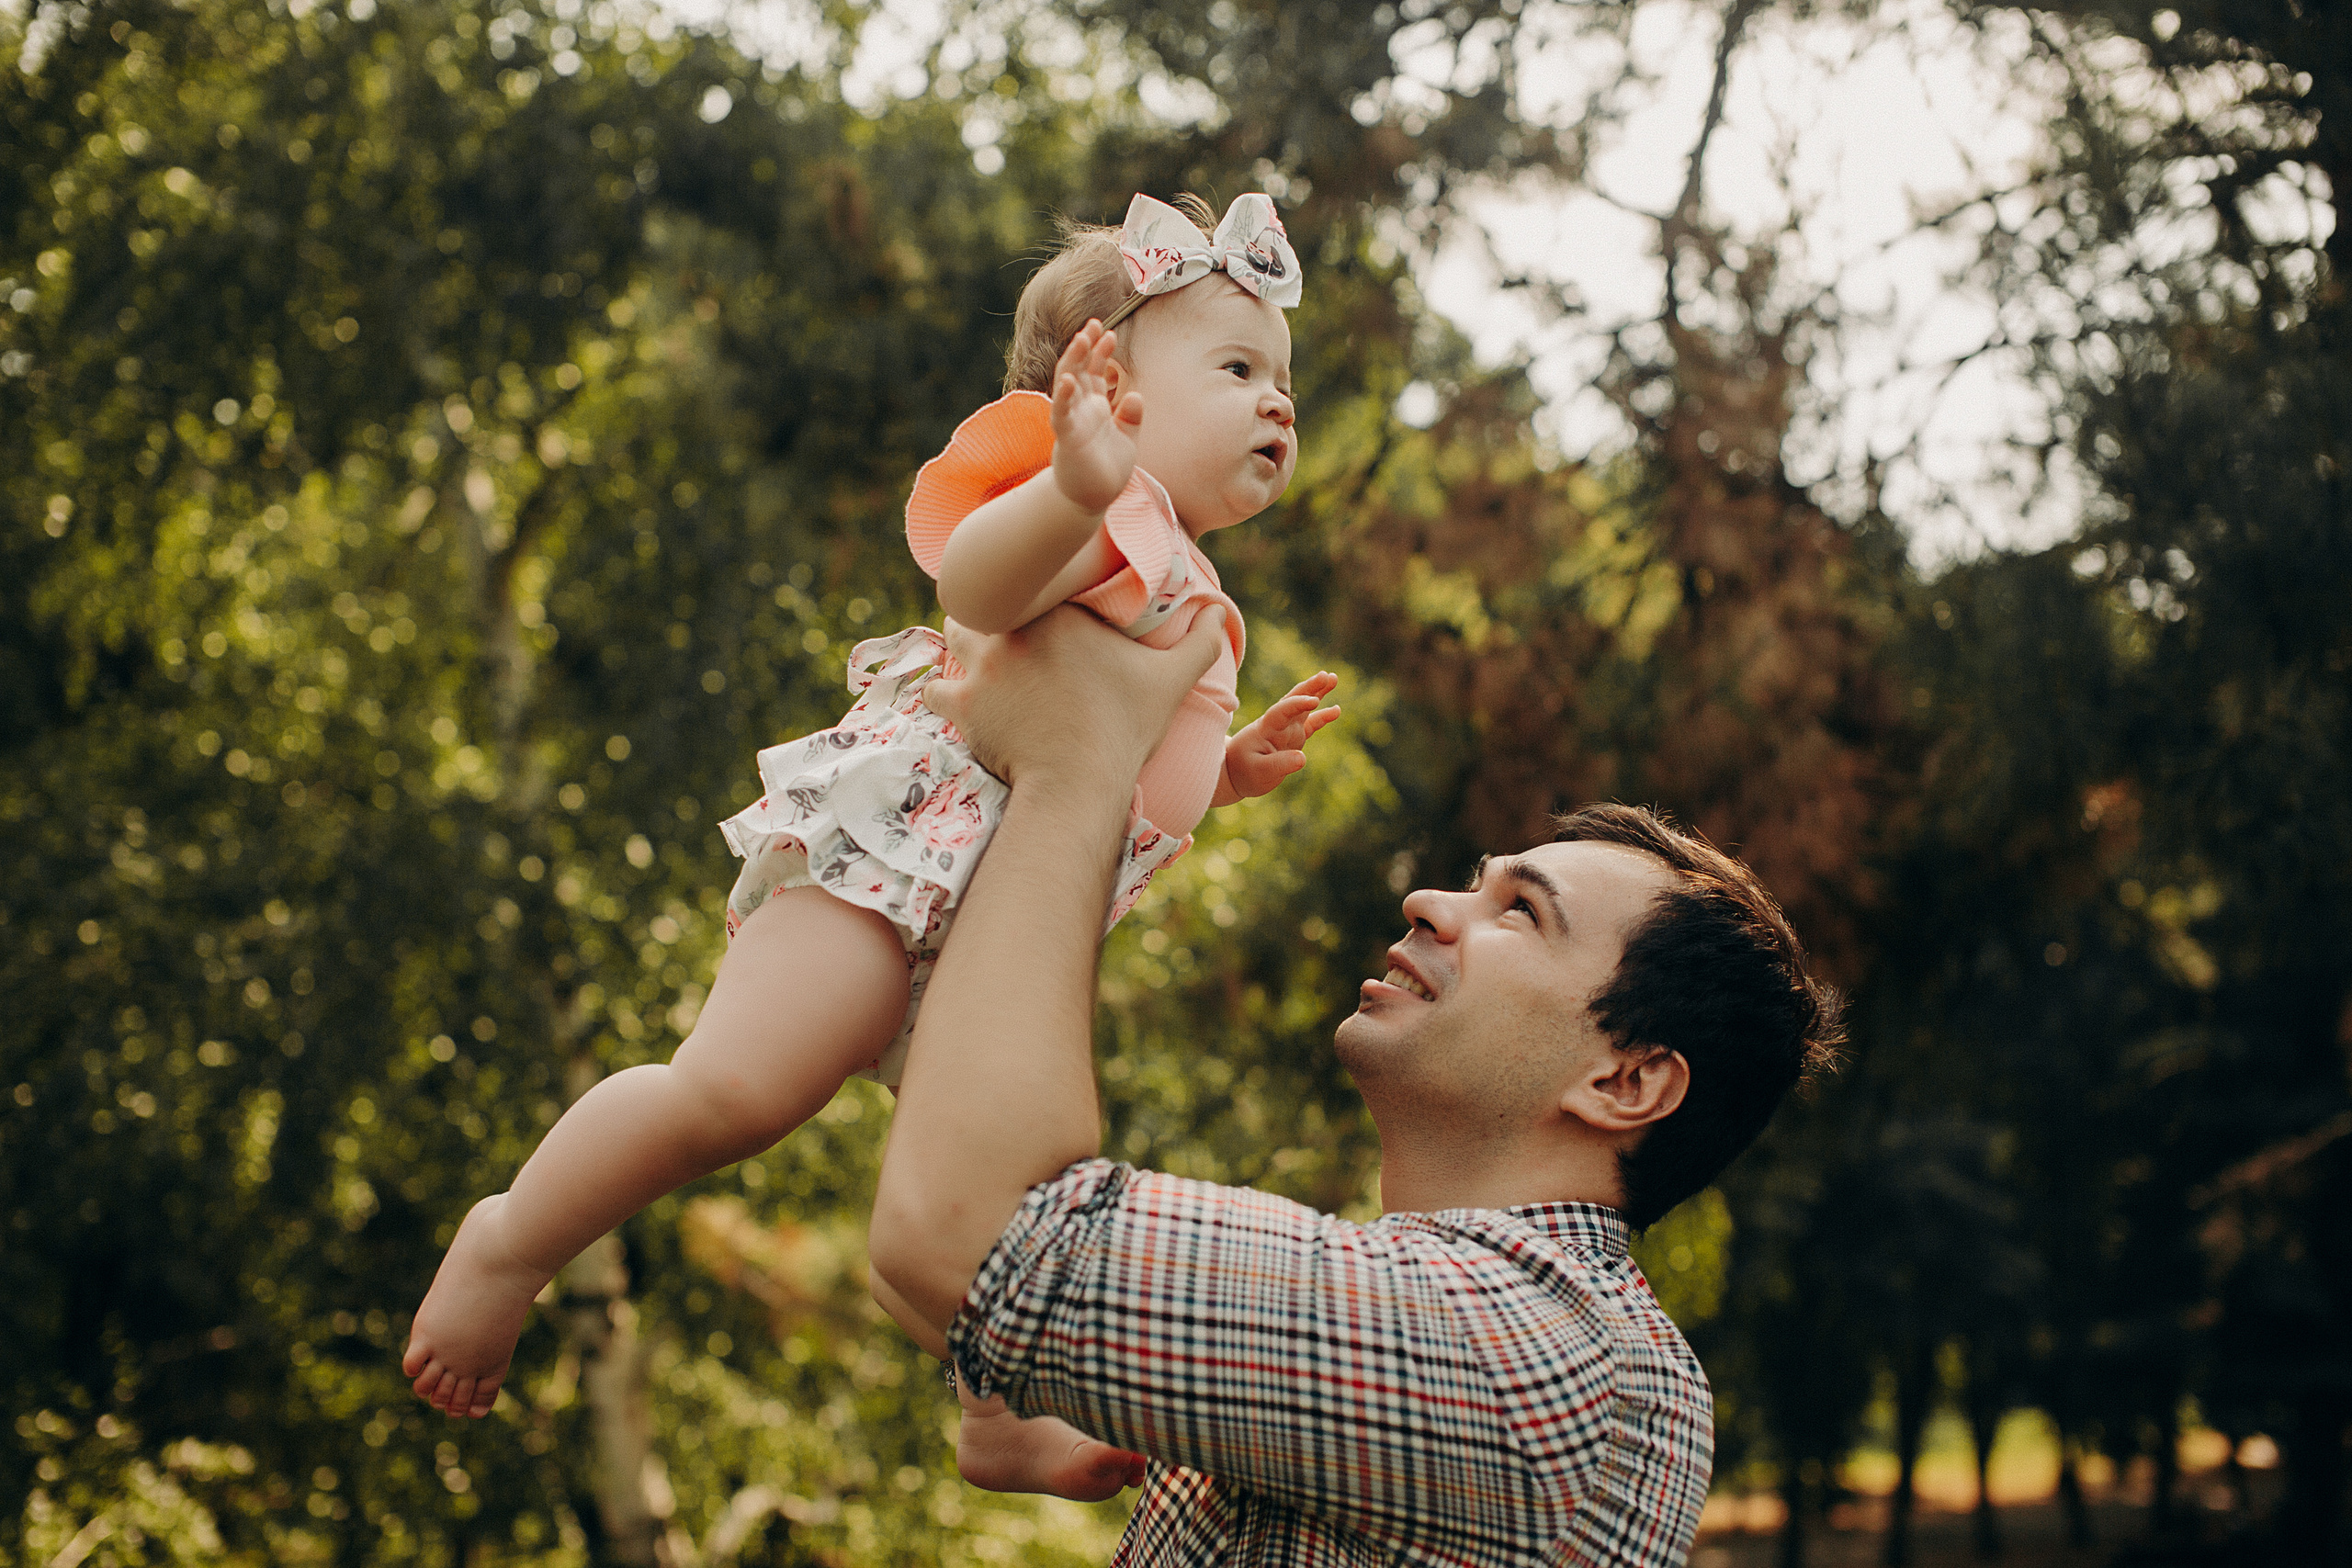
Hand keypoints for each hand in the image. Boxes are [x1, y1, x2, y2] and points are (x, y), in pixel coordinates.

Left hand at [924, 604, 1225, 791]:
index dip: (1035, 589)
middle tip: (1010, 633)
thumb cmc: (1125, 728)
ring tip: (982, 662)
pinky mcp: (961, 702)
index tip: (1043, 605)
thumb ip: (1200, 642)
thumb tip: (1221, 612)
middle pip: (991, 600)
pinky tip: (959, 699)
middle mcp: (1014, 627)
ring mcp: (982, 664)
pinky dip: (945, 692)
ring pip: (955, 635)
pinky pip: (935, 686)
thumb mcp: (1171, 682)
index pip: (1035, 580)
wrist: (1079, 781)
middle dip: (996, 612)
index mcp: (1060, 609)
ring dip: (965, 646)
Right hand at [1049, 320, 1141, 513]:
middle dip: (1085, 346)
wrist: (1092, 499)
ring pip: (1067, 384)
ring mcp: (1072, 421)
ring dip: (1073, 361)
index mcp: (1094, 407)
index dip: (1099, 351)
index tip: (1109, 331)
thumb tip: (1136, 396)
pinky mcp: (1067, 438)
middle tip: (1095, 323)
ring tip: (1082, 339)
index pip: (1094, 371)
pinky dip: (1064, 397)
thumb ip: (1131, 417)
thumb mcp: (1127, 438)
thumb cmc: (1106, 469)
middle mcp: (1080, 409)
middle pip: (1078, 369)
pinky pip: (1062, 414)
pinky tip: (1069, 380)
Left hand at [1218, 672, 1339, 802]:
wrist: (1236, 773)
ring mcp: (1287, 729)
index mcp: (1266, 729)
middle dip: (1309, 687)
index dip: (1297, 704)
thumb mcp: (1259, 772)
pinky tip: (1336, 709)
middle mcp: (1278, 725)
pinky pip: (1310, 724)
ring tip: (1333, 678)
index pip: (1282, 711)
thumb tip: (1302, 758)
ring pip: (1303, 708)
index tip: (1314, 701)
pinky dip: (1322, 717)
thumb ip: (1279, 765)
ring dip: (1317, 692)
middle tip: (1326, 675)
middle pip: (1293, 700)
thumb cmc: (1244, 771)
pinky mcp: (1293, 738)